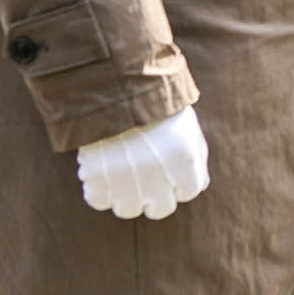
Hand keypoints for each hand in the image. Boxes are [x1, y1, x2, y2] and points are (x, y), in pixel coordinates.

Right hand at [76, 106, 209, 220]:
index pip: (189, 192)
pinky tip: (102, 176)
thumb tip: (198, 186)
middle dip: (156, 200)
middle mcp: (156, 173)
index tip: (171, 175)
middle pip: (161, 210)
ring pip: (128, 210)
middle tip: (148, 186)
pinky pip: (97, 200)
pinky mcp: (95, 176)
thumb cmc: (155, 107)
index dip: (181, 185)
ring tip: (123, 179)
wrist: (114, 85)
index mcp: (183, 159)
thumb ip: (196, 157)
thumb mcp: (186, 126)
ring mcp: (124, 178)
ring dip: (126, 198)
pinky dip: (99, 192)